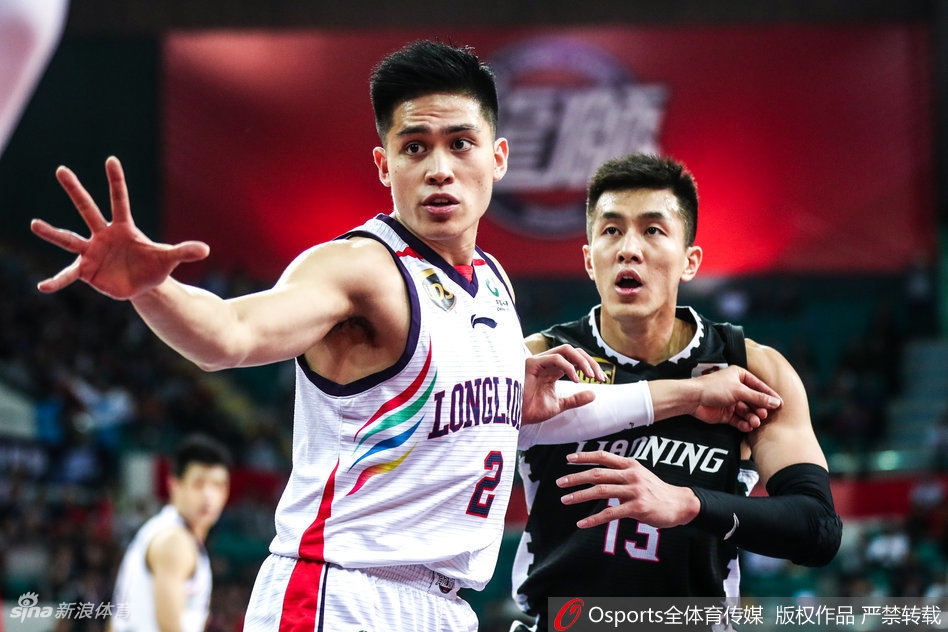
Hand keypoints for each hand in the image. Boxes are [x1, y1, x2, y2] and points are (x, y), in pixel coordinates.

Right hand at [30, 156, 208, 298]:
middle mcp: (103, 235)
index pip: (120, 199)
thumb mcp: (169, 259)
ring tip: (35, 224)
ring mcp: (92, 251)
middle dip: (76, 190)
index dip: (117, 181)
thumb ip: (184, 252)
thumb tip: (206, 250)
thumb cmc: (154, 266)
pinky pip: (68, 275)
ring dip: (52, 233)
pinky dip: (57, 280)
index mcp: (124, 227)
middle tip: (61, 170)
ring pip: (69, 239)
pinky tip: (43, 287)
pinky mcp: (86, 270)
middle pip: (88, 209)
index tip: (111, 159)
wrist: (141, 285)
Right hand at [521, 344, 605, 424]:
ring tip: (591, 376)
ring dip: (583, 361)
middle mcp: (547, 362)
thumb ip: (575, 399)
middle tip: (601, 377)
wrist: (515, 417)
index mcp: (553, 369)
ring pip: (566, 350)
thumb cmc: (531, 410)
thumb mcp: (559, 405)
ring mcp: (540, 361)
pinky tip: (576, 380)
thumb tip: (594, 394)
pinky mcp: (533, 363)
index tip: (602, 379)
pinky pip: (556, 358)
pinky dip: (569, 367)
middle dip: (590, 362)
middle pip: (574, 351)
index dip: (591, 366)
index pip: (576, 359)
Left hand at [557, 450, 699, 528]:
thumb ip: (620, 475)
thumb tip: (597, 479)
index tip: (568, 458)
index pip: (604, 456)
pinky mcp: (638, 508)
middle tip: (560, 482)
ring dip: (580, 495)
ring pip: (601, 491)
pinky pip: (610, 514)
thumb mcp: (639, 476)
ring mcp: (635, 491)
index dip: (585, 456)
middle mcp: (631, 475)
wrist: (681, 504)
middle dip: (576, 477)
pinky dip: (593, 519)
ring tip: (565, 500)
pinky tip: (581, 523)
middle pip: (598, 473)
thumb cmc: (656, 491)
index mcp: (631, 465)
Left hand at [688, 365, 781, 431]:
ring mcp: (731, 402)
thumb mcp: (739, 391)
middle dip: (760, 408)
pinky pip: (739, 420)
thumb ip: (758, 398)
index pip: (759, 386)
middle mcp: (736, 388)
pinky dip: (744, 423)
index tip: (780, 404)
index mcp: (740, 376)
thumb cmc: (713, 388)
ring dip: (752, 417)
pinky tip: (747, 426)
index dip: (770, 395)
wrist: (692, 398)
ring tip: (754, 422)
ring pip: (747, 411)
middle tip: (764, 415)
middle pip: (754, 400)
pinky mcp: (726, 414)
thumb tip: (776, 402)